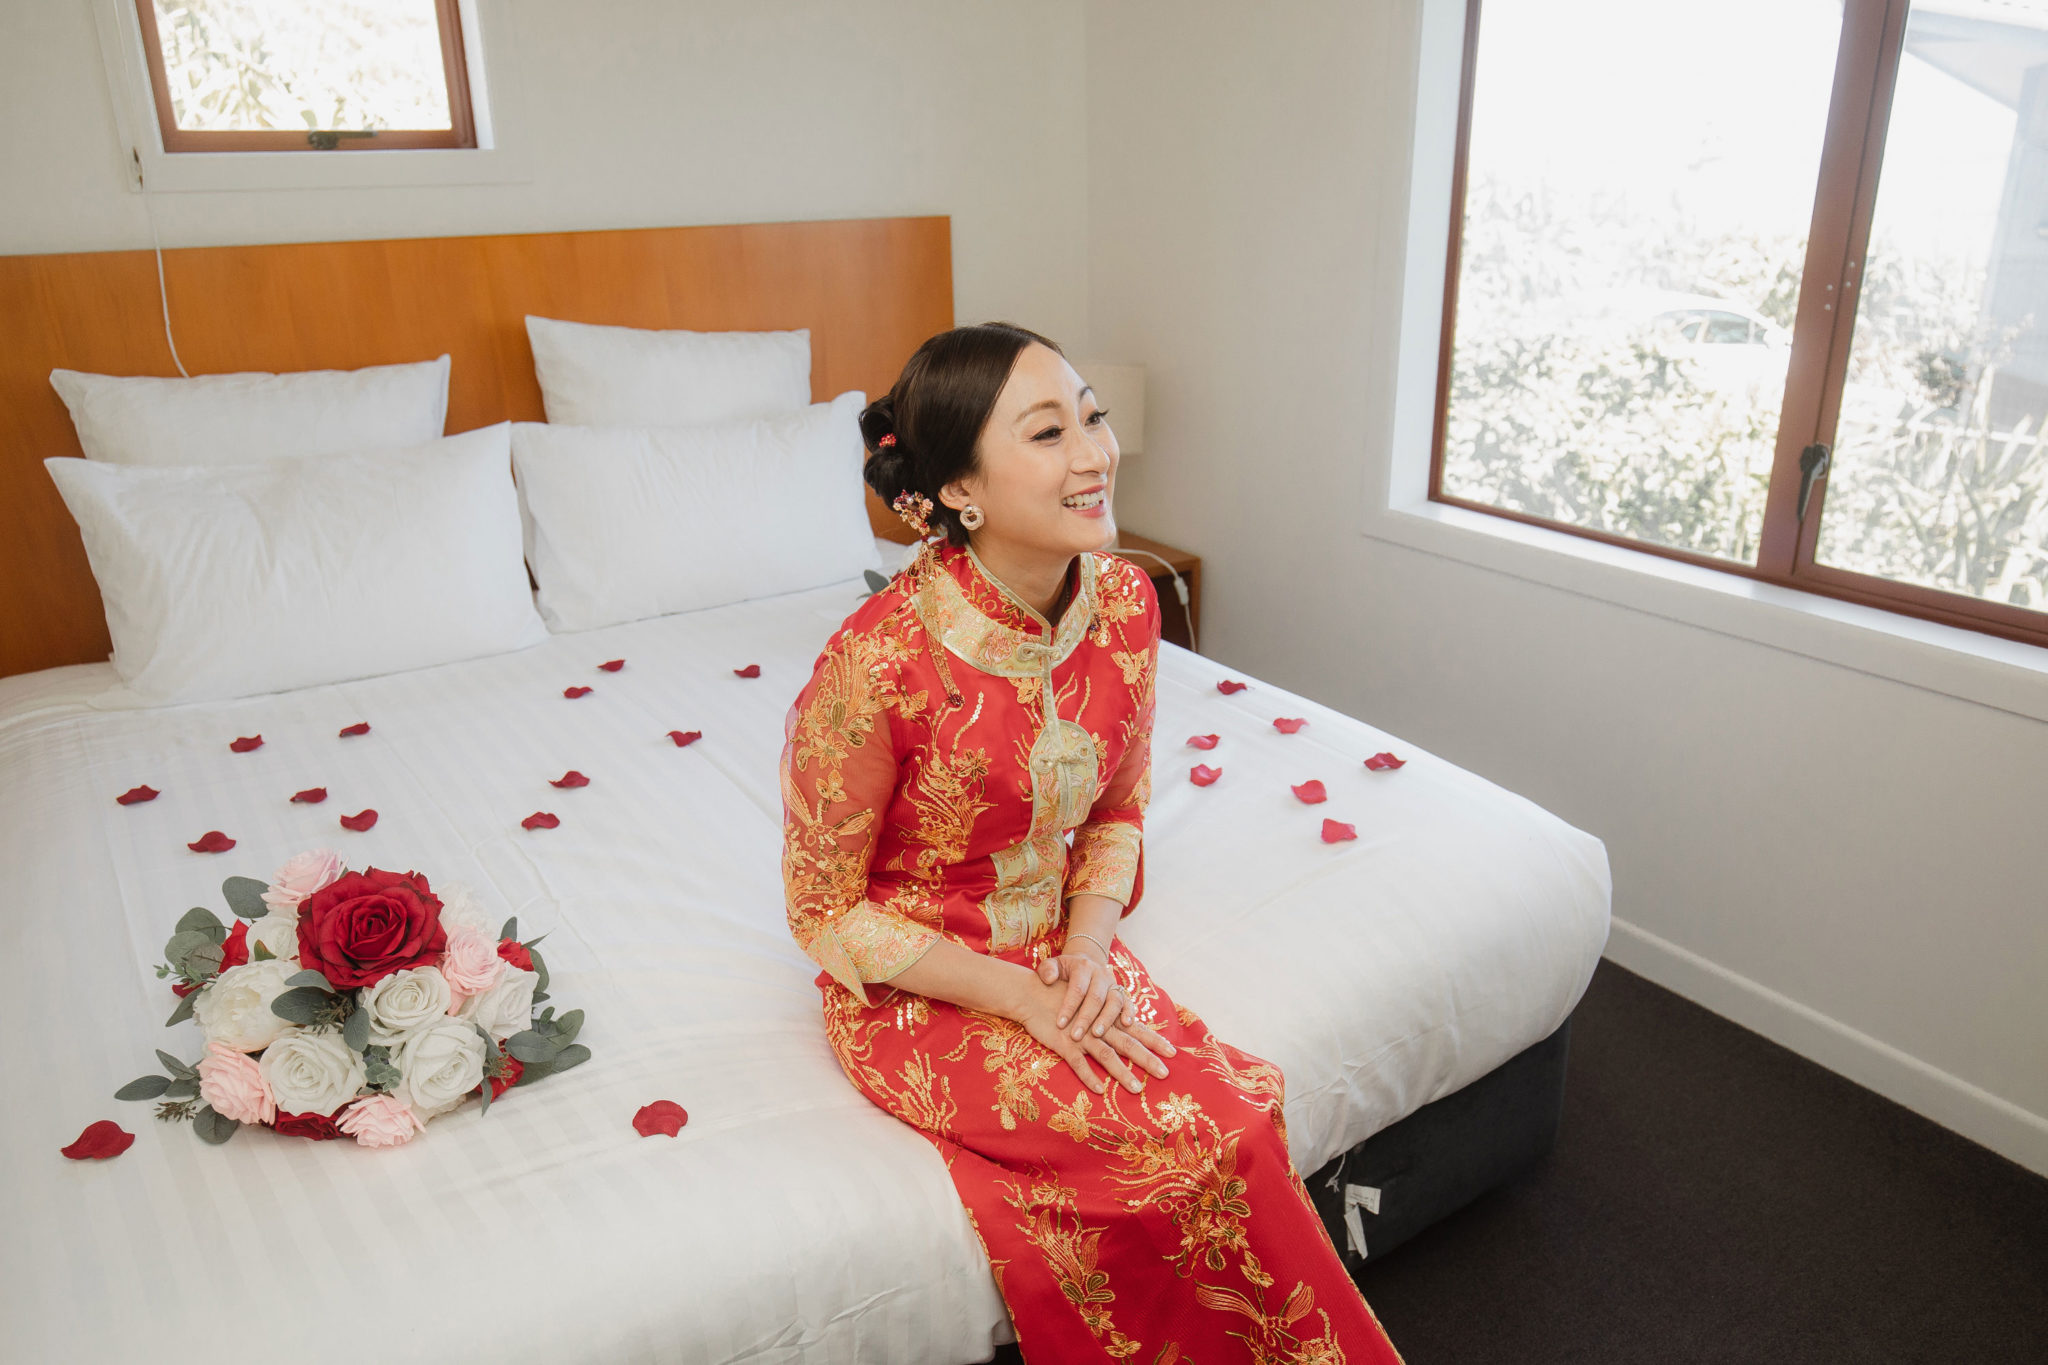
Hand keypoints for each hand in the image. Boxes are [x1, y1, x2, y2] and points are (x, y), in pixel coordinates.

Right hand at [1009, 954, 1174, 1095]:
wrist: (1033, 993)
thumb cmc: (1060, 999)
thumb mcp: (1086, 1006)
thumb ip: (1103, 1015)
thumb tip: (1123, 1023)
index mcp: (1106, 1018)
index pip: (1136, 1029)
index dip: (1154, 1040)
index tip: (1173, 1052)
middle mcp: (1098, 1027)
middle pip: (1128, 1044)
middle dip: (1148, 1059)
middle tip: (1165, 1073)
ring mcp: (1081, 1036)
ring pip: (1107, 1056)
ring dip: (1122, 1073)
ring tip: (1137, 1089)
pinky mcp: (1063, 1043)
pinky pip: (1078, 1063)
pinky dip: (1088, 1076)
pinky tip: (1099, 1090)